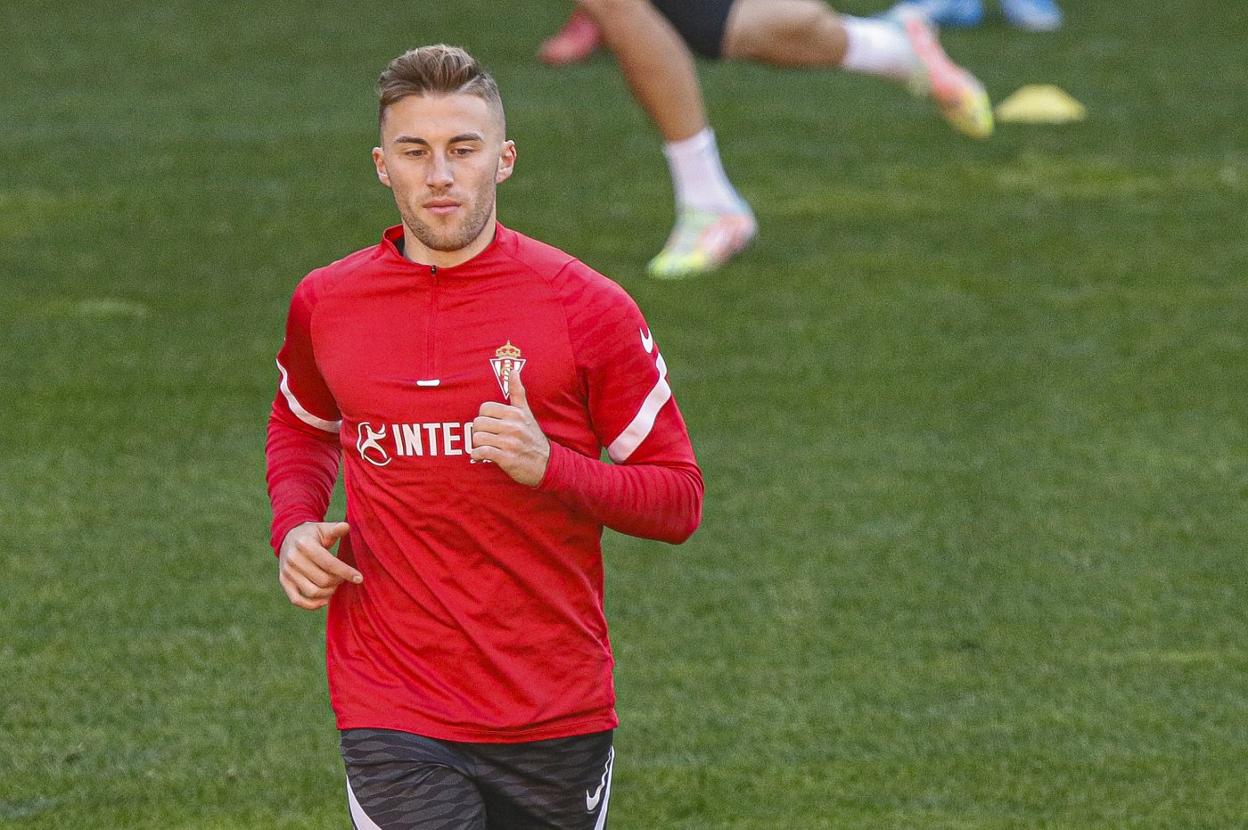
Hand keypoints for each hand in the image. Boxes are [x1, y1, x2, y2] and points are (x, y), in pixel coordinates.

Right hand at [277, 521, 361, 609]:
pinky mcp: (283, 581)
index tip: (359, 578)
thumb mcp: (323, 528)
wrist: (288, 537)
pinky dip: (312, 604)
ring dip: (329, 593)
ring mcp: (286, 572)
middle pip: (322, 580)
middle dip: (338, 581)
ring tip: (335, 586)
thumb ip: (335, 529)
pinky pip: (297, 600)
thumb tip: (346, 527)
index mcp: (305, 544)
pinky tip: (325, 599)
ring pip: (312, 592)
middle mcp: (293, 559)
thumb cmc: (312, 534)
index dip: (346, 572)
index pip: (329, 563)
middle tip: (343, 578)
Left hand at [471, 369, 549, 485]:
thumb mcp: (527, 413)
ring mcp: (510, 443)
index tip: (490, 424)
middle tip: (486, 436)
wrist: (546, 464)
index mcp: (516, 413)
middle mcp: (513, 426)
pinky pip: (482, 452)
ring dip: (477, 444)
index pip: (484, 408)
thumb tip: (513, 370)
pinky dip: (478, 455)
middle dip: (479, 431)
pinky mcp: (507, 459)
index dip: (483, 417)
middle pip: (478, 423)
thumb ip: (518, 392)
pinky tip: (482, 456)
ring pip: (478, 437)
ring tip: (485, 445)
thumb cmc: (532, 437)